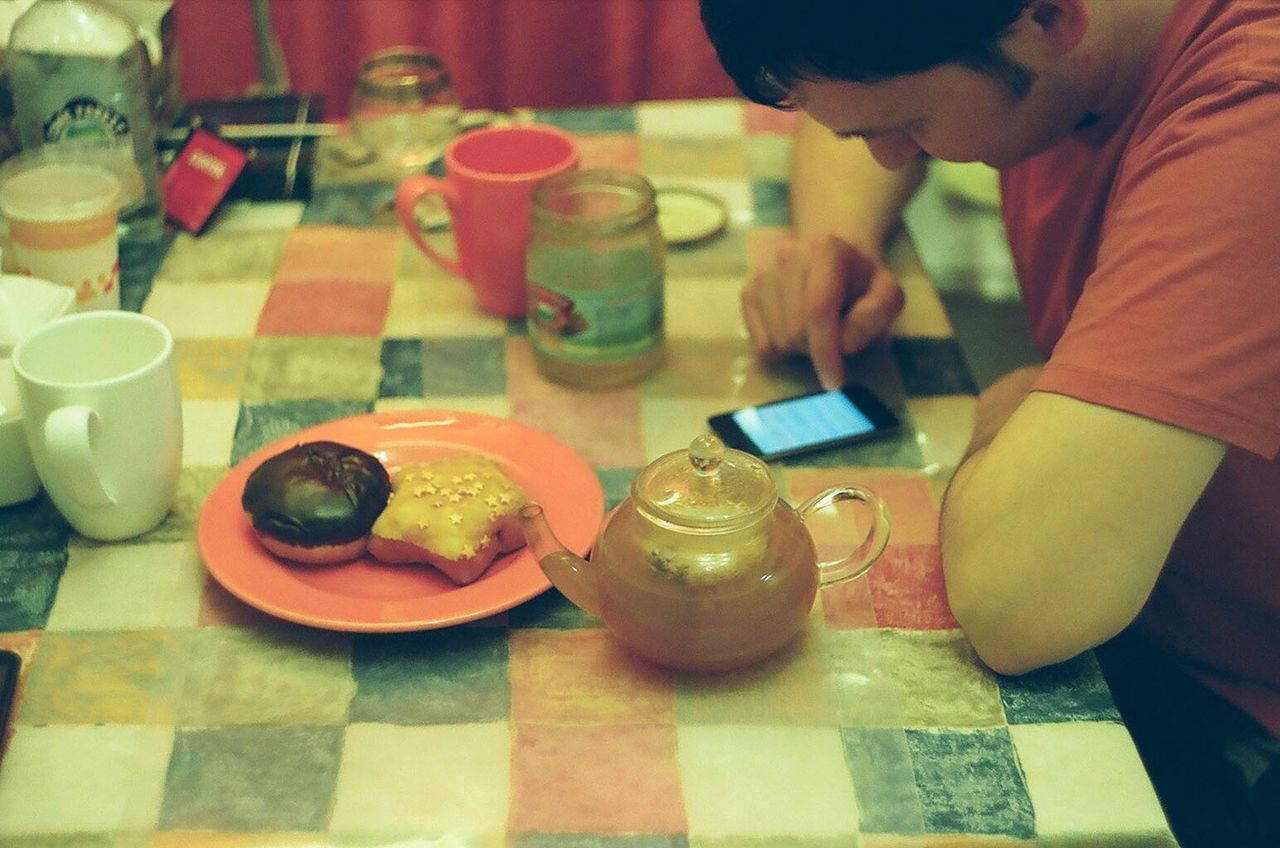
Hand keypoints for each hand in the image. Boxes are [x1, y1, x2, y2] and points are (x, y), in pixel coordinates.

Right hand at [741, 233, 904, 388]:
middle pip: (795, 330)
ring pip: (776, 340)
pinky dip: (780, 349)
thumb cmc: (860, 279)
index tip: (834, 382)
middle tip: (834, 341)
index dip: (825, 351)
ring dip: (798, 351)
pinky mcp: (748, 290)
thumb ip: (875, 315)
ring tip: (815, 332)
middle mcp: (787, 256)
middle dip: (816, 350)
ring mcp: (762, 273)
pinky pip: (759, 343)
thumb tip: (844, 345)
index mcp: (825, 250)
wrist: (831, 253)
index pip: (818, 310)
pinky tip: (795, 331)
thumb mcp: (886, 292)